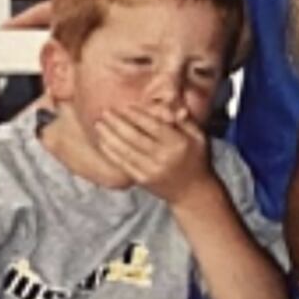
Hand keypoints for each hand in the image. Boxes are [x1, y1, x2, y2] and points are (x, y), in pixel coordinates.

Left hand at [96, 104, 210, 205]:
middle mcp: (163, 157)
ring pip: (125, 150)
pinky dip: (111, 152)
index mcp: (178, 143)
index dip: (137, 115)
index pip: (153, 125)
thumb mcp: (199, 137)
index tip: (125, 106)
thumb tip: (174, 107)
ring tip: (99, 125)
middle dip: (117, 123)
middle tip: (104, 112)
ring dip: (109, 136)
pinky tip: (103, 142)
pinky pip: (123, 164)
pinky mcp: (142, 180)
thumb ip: (186, 120)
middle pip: (134, 136)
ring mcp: (151, 170)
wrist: (192, 192)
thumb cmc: (198, 159)